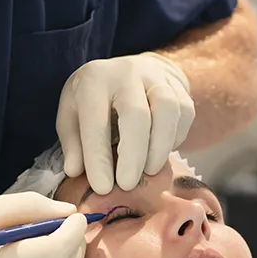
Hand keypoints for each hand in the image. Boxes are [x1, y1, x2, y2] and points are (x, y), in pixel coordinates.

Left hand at [57, 52, 193, 194]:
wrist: (127, 70)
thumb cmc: (94, 99)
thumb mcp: (71, 114)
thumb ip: (73, 143)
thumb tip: (74, 171)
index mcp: (94, 80)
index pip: (95, 121)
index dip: (99, 157)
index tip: (102, 188)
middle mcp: (126, 73)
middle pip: (137, 115)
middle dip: (133, 156)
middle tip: (128, 185)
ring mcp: (156, 77)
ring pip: (168, 110)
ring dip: (160, 148)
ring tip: (149, 171)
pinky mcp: (179, 87)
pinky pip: (185, 113)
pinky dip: (176, 138)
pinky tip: (161, 152)